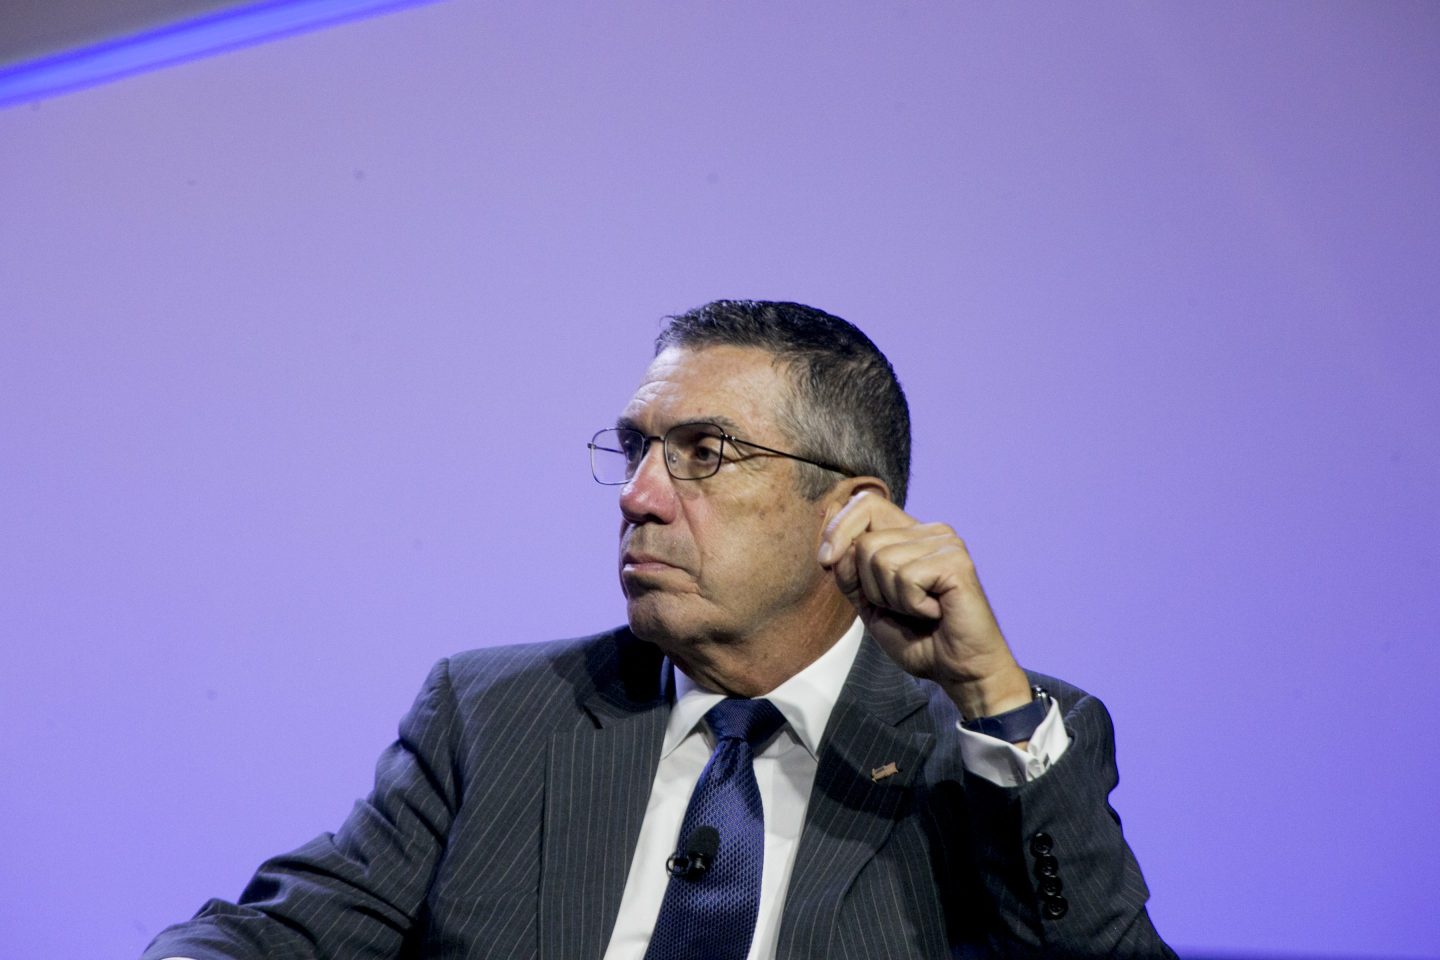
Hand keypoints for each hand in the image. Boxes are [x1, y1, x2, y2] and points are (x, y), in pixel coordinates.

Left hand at [817, 492, 1031, 718]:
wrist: (958, 670)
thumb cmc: (918, 639)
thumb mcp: (869, 603)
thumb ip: (849, 570)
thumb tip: (832, 535)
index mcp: (910, 534)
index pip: (866, 504)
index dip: (838, 528)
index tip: (825, 560)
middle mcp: (930, 530)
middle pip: (865, 541)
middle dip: (869, 586)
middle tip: (902, 607)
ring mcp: (946, 542)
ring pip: (880, 559)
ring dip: (892, 599)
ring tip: (920, 610)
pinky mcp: (956, 561)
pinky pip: (906, 577)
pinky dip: (912, 605)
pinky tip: (935, 612)